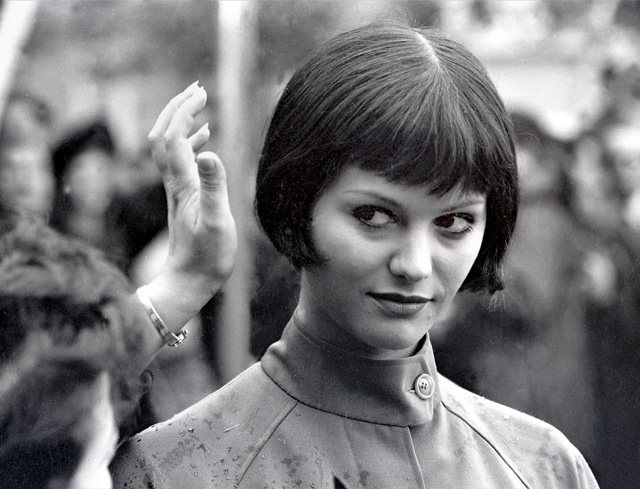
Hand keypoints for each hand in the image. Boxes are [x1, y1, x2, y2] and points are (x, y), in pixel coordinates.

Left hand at [145, 83, 236, 327]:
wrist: (189, 280)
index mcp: (183, 183)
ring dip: (181, 121)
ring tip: (200, 105)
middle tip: (197, 90)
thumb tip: (210, 152)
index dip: (184, 111)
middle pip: (164, 135)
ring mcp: (177, 189)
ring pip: (170, 146)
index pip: (175, 136)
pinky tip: (205, 139)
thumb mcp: (217, 222)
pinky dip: (190, 142)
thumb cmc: (207, 257)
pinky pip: (181, 160)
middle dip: (177, 108)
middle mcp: (175, 182)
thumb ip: (214, 187)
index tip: (201, 94)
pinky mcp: (183, 196)